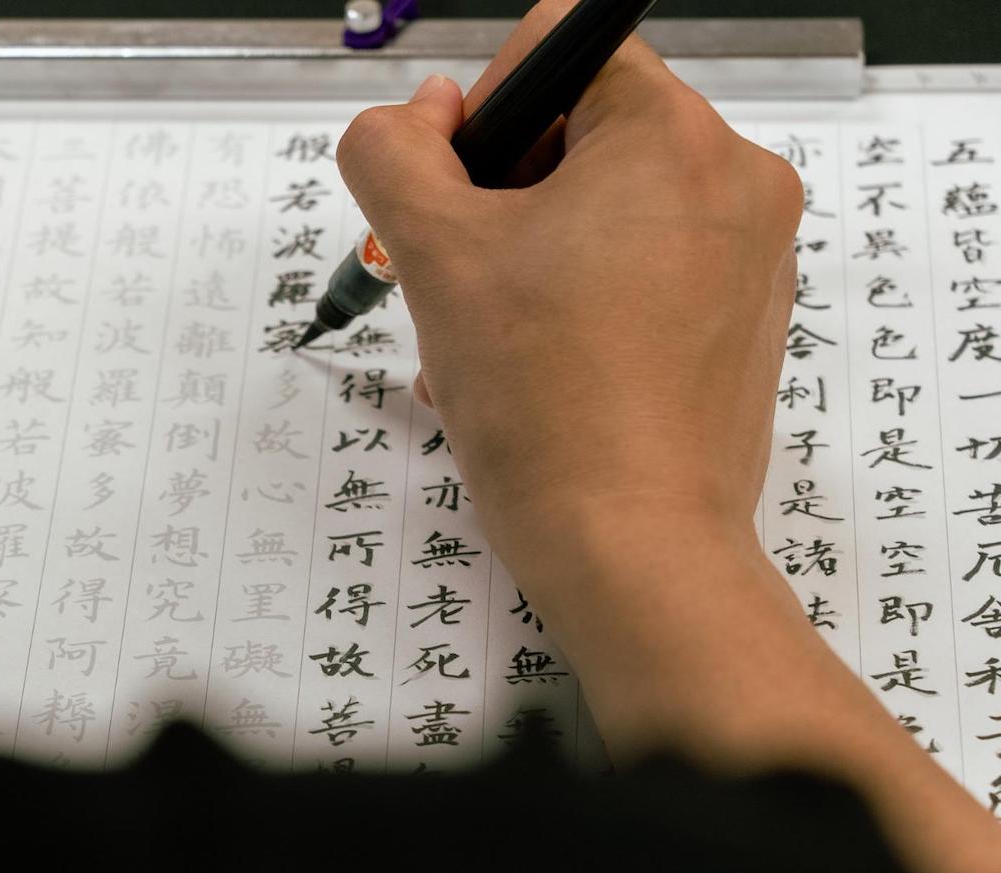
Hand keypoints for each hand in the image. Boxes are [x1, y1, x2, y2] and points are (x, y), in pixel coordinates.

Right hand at [337, 0, 800, 582]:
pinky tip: (533, 375)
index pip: (554, 50)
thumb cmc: (548, 406)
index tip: (460, 206)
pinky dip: (576, 304)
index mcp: (673, 135)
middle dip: (497, 205)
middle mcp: (734, 179)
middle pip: (577, 135)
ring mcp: (750, 254)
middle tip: (463, 287)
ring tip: (489, 348)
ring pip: (600, 212)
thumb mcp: (432, 254)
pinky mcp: (744, 319)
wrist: (634, 549)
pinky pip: (641, 271)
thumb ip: (395, 152)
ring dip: (523, 264)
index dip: (482, 119)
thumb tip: (420, 120)